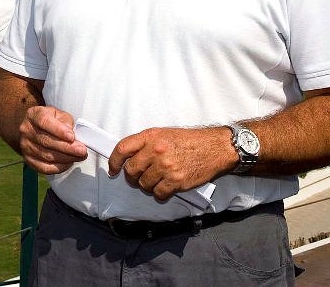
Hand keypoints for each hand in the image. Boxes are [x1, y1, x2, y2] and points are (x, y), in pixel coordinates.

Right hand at [19, 106, 87, 174]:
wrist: (36, 129)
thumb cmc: (50, 120)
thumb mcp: (59, 114)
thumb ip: (66, 122)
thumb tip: (70, 134)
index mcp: (33, 115)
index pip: (44, 121)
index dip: (58, 130)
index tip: (71, 137)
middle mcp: (26, 130)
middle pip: (46, 141)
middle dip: (67, 147)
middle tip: (82, 150)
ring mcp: (25, 146)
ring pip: (47, 156)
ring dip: (66, 158)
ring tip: (79, 156)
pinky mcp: (29, 160)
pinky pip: (44, 168)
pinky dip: (59, 167)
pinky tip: (68, 162)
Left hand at [109, 127, 232, 200]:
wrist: (216, 148)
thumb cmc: (190, 141)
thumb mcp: (164, 134)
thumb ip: (145, 144)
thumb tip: (128, 158)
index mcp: (150, 136)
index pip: (122, 149)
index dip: (114, 161)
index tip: (113, 169)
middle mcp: (156, 150)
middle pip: (131, 170)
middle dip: (132, 177)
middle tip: (137, 178)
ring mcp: (166, 166)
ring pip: (143, 184)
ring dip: (147, 186)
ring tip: (156, 181)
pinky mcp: (176, 181)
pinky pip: (158, 193)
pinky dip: (160, 194)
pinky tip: (165, 189)